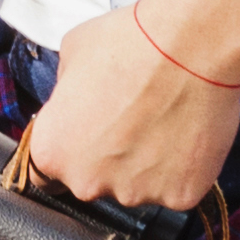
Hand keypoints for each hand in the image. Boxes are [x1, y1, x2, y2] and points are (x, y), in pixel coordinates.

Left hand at [20, 7, 239, 211]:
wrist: (194, 44)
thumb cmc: (130, 42)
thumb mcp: (71, 55)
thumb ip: (64, 96)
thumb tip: (74, 106)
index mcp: (53, 151)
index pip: (46, 171)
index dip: (67, 152)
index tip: (84, 137)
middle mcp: (88, 182)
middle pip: (93, 182)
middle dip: (107, 157)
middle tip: (131, 118)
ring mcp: (135, 193)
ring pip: (136, 185)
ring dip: (145, 163)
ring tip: (162, 119)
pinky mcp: (180, 196)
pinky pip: (176, 186)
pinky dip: (181, 167)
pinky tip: (186, 132)